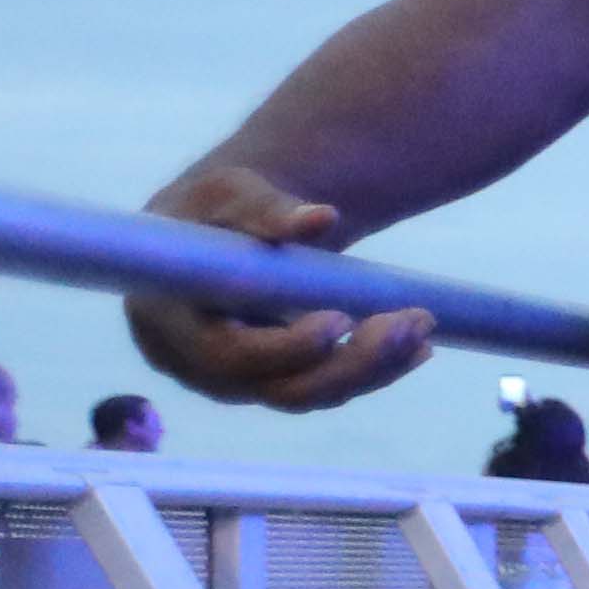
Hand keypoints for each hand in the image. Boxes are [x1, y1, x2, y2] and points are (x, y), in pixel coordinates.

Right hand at [125, 166, 435, 411]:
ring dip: (374, 367)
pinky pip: (324, 388)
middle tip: (411, 320)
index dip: (287, 348)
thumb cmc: (214, 207)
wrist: (220, 228)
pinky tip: (417, 345)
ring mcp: (234, 381)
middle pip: (281, 389)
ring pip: (310, 395)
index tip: (339, 317)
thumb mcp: (230, 193)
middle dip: (353, 362)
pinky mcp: (269, 382)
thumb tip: (321, 218)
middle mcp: (196, 364)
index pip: (228, 356)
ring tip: (421, 323)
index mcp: (166, 320)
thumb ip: (266, 209)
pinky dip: (374, 370)